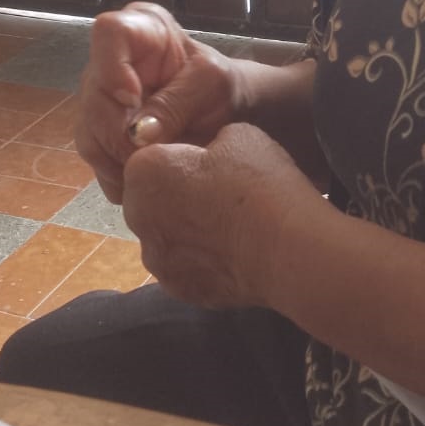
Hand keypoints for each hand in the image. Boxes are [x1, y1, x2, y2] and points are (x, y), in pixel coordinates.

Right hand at [74, 3, 246, 202]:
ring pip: (88, 129)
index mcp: (141, 29)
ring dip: (115, 157)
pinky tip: (139, 179)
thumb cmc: (221, 86)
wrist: (225, 115)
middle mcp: (111, 59)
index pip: (110, 32)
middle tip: (146, 154)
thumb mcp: (211, 85)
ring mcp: (101, 96)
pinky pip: (95, 155)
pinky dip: (115, 172)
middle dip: (117, 131)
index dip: (112, 67)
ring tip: (148, 171)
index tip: (133, 99)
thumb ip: (176, 103)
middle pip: (93, 92)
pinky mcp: (100, 129)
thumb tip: (138, 135)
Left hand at [122, 122, 323, 308]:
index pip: (150, 156)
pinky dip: (201, 260)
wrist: (287, 249)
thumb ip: (208, 142)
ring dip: (187, 230)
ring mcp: (156, 260)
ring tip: (229, 226)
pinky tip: (232, 253)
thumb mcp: (237, 134)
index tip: (211, 161)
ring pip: (166, 236)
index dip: (181, 156)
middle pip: (151, 198)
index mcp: (144, 173)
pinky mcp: (178, 291)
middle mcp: (137, 218)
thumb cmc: (259, 183)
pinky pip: (183, 267)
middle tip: (219, 192)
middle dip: (176, 193)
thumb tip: (208, 156)